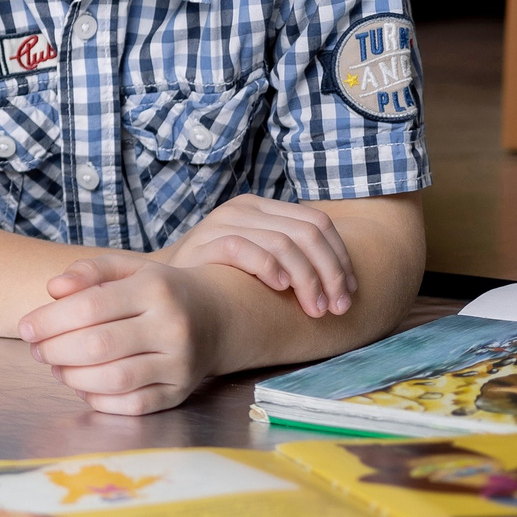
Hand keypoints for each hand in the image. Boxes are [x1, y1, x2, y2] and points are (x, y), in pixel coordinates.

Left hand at [18, 253, 225, 415]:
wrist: (217, 316)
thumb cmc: (159, 290)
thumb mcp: (128, 267)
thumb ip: (89, 270)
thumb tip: (53, 289)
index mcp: (155, 289)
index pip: (89, 307)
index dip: (48, 321)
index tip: (25, 328)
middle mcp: (172, 327)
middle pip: (97, 346)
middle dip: (55, 350)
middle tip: (37, 349)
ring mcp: (179, 364)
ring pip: (113, 379)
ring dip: (72, 376)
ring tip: (56, 366)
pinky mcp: (180, 392)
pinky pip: (133, 404)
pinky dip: (99, 399)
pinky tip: (82, 385)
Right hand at [164, 194, 355, 317]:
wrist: (167, 284)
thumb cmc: (222, 278)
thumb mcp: (261, 258)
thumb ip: (293, 257)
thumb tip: (346, 282)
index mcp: (263, 207)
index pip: (318, 222)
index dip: (341, 259)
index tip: (349, 294)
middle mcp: (245, 209)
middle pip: (308, 234)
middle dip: (331, 274)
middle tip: (337, 308)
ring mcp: (223, 223)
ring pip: (284, 243)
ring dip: (307, 280)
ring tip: (314, 308)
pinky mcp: (205, 242)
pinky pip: (246, 249)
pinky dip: (269, 268)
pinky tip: (280, 288)